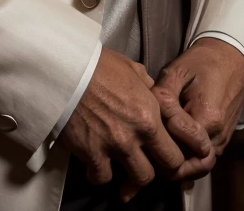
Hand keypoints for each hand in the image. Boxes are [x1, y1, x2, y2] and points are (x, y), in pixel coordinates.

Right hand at [59, 47, 212, 201]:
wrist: (68, 69)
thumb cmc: (100, 65)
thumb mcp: (132, 69)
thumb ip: (147, 87)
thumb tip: (151, 93)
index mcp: (150, 115)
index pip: (174, 153)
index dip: (171, 157)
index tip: (163, 156)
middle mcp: (136, 135)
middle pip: (159, 171)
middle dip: (153, 170)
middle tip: (145, 164)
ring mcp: (114, 146)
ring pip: (135, 180)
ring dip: (129, 176)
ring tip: (122, 166)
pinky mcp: (91, 152)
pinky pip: (101, 177)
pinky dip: (99, 174)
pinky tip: (96, 164)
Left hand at [152, 38, 243, 181]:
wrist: (232, 60)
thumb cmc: (203, 63)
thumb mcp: (178, 71)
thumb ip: (163, 95)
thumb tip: (150, 116)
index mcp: (208, 118)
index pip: (176, 142)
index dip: (159, 134)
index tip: (150, 121)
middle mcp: (217, 137)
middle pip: (185, 165)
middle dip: (163, 160)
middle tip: (144, 148)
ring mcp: (221, 143)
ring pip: (194, 168)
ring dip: (174, 164)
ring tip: (155, 149)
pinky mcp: (221, 143)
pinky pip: (201, 160)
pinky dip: (185, 160)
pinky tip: (168, 147)